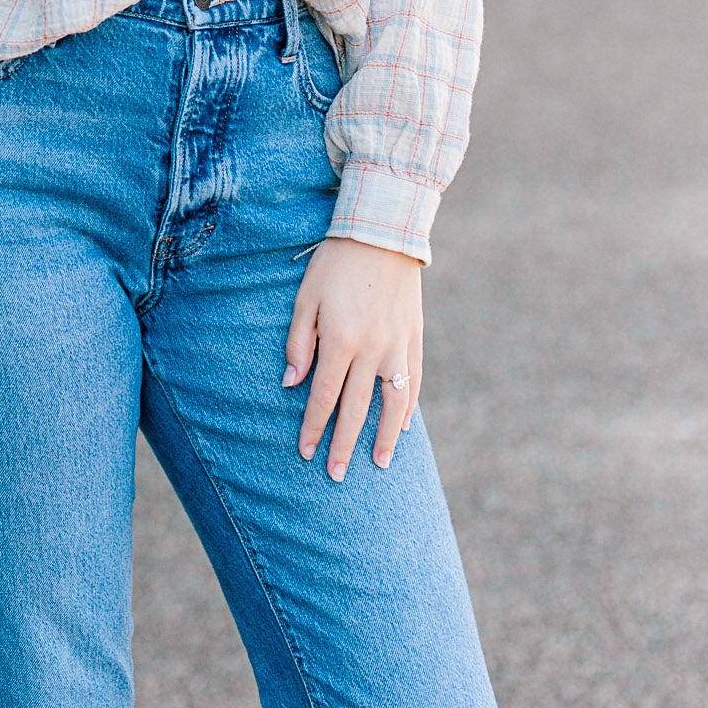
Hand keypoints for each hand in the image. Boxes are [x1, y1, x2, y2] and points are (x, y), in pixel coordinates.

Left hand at [283, 237, 422, 477]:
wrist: (381, 232)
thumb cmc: (335, 263)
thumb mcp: (305, 297)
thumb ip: (299, 342)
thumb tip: (293, 384)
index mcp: (339, 340)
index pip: (322, 397)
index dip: (313, 427)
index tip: (305, 451)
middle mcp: (371, 349)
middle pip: (354, 409)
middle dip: (342, 445)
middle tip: (335, 476)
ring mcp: (397, 346)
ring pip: (391, 405)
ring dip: (384, 439)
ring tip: (378, 465)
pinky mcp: (415, 337)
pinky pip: (414, 383)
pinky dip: (408, 408)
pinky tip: (403, 428)